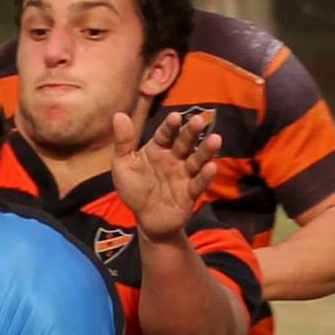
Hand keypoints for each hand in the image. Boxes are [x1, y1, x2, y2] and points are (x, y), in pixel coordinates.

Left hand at [111, 109, 220, 241]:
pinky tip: (211, 167)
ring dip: (205, 151)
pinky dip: (205, 177)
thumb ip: (123, 142)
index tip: (175, 117)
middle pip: (184, 143)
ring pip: (196, 161)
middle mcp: (174, 159)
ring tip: (215, 139)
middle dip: (191, 132)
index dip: (170, 126)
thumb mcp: (123, 165)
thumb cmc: (135, 190)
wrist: (145, 220)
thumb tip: (118, 114)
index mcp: (158, 149)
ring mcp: (183, 175)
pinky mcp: (189, 194)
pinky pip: (198, 184)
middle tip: (199, 120)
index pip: (166, 134)